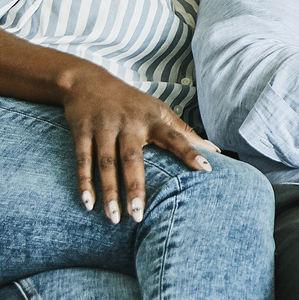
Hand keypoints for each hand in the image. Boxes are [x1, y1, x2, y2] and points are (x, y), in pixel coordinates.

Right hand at [61, 66, 215, 223]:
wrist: (87, 81)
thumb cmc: (131, 102)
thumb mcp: (159, 111)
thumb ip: (185, 132)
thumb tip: (216, 151)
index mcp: (153, 120)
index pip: (176, 137)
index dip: (191, 152)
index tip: (207, 169)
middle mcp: (129, 124)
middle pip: (133, 159)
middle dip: (135, 188)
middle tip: (139, 216)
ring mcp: (104, 127)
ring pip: (106, 163)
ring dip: (110, 192)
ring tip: (115, 218)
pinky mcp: (82, 131)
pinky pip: (83, 160)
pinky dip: (84, 183)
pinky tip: (88, 204)